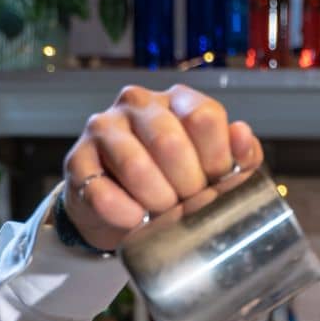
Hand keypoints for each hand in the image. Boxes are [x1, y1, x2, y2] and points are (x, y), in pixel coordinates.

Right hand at [61, 83, 263, 251]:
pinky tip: (135, 220)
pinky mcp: (77, 160)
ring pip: (136, 168)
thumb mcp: (213, 170)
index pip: (205, 117)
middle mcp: (139, 104)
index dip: (216, 160)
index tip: (215, 185)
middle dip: (186, 188)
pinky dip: (124, 215)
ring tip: (162, 215)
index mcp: (177, 100)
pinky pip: (102, 193)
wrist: (121, 211)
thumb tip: (242, 135)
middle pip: (171, 143)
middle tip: (187, 206)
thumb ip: (238, 156)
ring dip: (156, 202)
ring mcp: (103, 127)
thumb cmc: (174, 184)